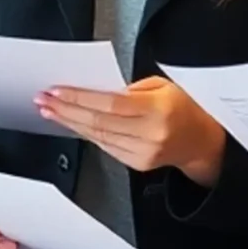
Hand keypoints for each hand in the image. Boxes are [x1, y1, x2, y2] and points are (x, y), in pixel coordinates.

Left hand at [35, 78, 229, 186]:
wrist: (203, 140)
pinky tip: (72, 124)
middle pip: (98, 122)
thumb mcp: (162, 85)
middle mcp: (150, 133)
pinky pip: (105, 146)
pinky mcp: (138, 163)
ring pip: (97, 136)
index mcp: (157, 109)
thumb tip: (95, 90)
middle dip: (66, 110)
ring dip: (70, 123)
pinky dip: (86, 134)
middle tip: (44, 100)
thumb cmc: (183, 106)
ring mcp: (144, 152)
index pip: (109, 104)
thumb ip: (129, 88)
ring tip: (51, 111)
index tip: (57, 92)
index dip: (80, 98)